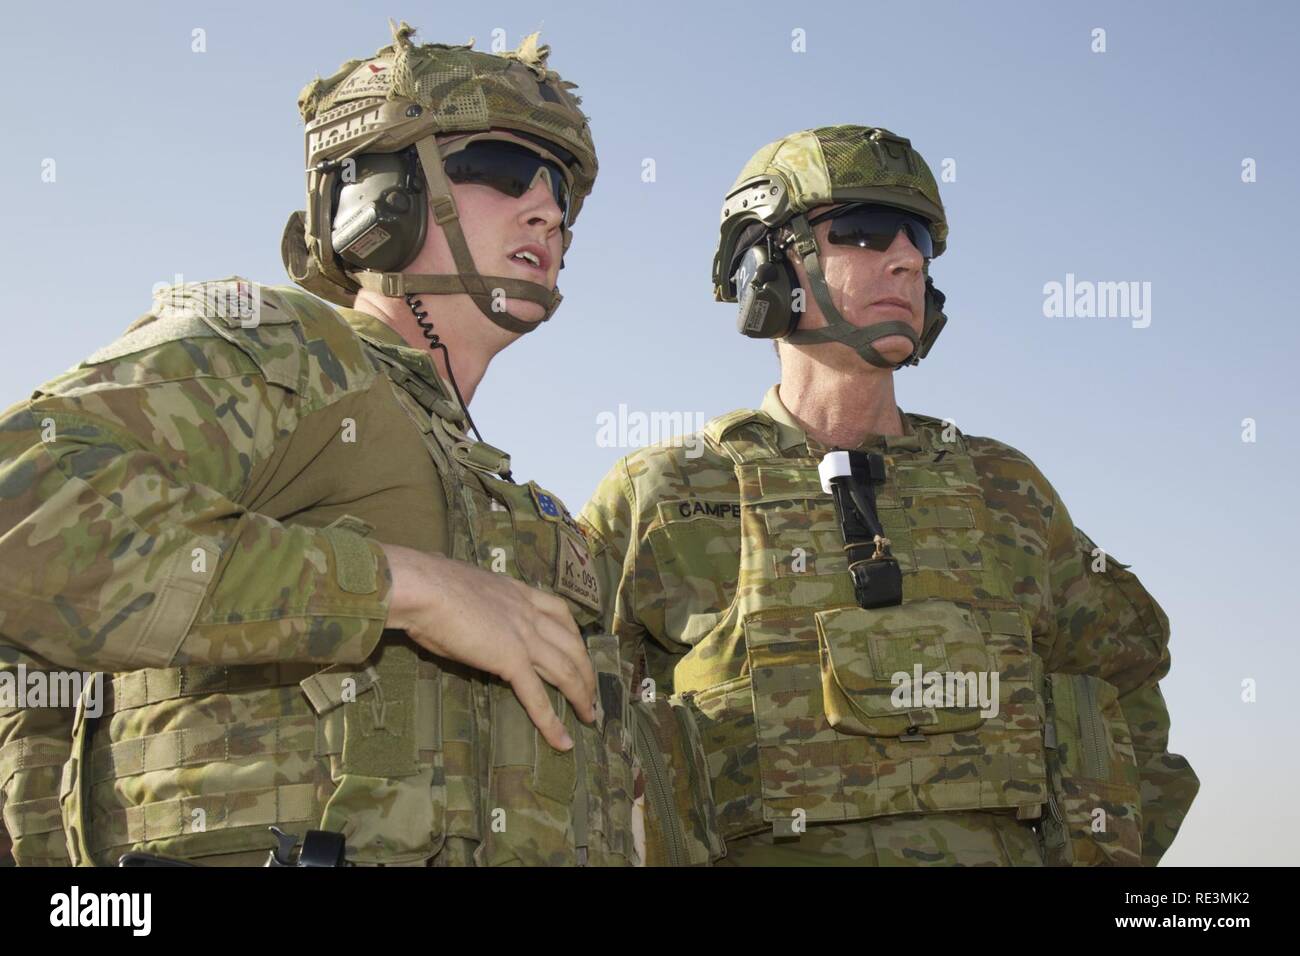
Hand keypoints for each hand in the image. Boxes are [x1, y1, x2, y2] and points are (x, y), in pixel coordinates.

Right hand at [379, 542, 595, 750]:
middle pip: (572, 644)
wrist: (422, 587)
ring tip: (589, 717)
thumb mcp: (463, 590)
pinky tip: (562, 741)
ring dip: (581, 696)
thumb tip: (461, 610)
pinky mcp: (510, 660)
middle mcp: (528, 613)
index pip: (559, 611)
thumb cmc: (428, 586)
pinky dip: (551, 722)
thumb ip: (475, 604)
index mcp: (517, 592)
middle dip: (586, 670)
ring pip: (566, 670)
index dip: (574, 634)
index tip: (579, 649)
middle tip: (592, 693)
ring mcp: (524, 637)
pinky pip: (536, 697)